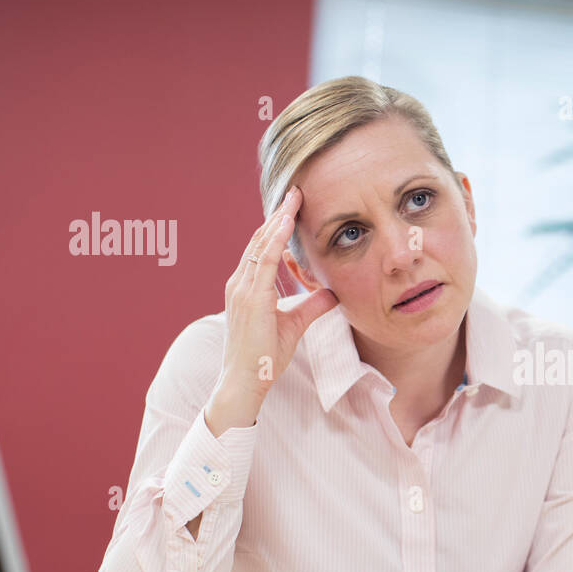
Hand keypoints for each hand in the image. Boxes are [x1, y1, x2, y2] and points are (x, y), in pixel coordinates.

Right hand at [206, 186, 338, 433]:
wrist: (246, 381)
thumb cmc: (265, 357)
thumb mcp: (295, 324)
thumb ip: (312, 306)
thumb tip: (332, 292)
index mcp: (248, 287)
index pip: (263, 248)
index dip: (277, 226)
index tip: (294, 206)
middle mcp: (240, 283)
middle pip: (260, 239)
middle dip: (278, 214)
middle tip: (296, 190)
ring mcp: (242, 289)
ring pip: (260, 245)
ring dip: (277, 220)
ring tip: (294, 198)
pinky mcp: (249, 298)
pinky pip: (262, 261)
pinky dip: (273, 240)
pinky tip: (285, 223)